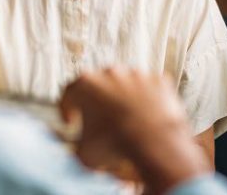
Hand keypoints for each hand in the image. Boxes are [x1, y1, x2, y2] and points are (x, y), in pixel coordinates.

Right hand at [59, 67, 209, 193]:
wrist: (153, 143)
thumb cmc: (115, 147)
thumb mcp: (83, 153)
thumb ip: (77, 145)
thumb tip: (79, 148)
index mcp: (85, 84)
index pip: (69, 93)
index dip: (69, 109)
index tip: (72, 121)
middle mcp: (109, 73)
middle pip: (99, 85)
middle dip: (99, 102)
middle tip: (102, 123)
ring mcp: (136, 75)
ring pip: (125, 85)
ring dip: (123, 100)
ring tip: (127, 123)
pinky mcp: (157, 81)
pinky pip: (149, 89)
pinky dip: (147, 101)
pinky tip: (146, 119)